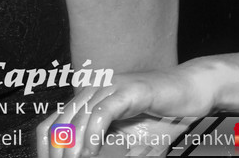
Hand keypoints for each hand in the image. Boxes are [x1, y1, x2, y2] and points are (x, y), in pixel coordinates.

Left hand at [35, 68, 209, 157]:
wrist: (191, 92)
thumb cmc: (162, 117)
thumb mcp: (128, 139)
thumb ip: (106, 149)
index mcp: (89, 100)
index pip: (53, 123)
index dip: (46, 148)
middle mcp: (95, 90)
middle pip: (61, 121)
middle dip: (59, 150)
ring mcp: (112, 87)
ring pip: (80, 117)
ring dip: (73, 145)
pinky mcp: (130, 90)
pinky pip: (103, 111)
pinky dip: (93, 133)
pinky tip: (90, 150)